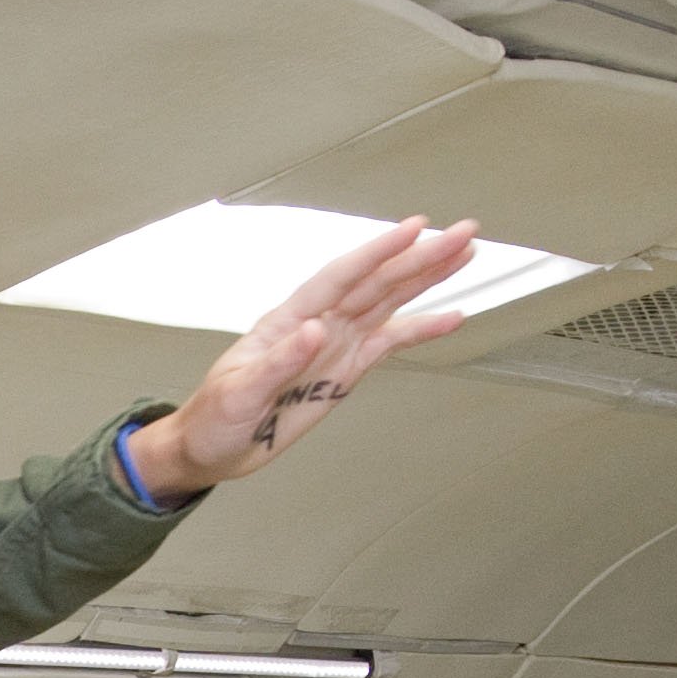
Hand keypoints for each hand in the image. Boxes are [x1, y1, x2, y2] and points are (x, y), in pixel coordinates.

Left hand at [123, 218, 478, 498]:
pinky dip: (421, 329)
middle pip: (376, 281)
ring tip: (464, 254)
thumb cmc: (214, 417)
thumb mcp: (239, 394)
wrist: (211, 448)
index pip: (341, 277)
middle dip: (420, 257)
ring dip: (426, 278)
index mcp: (288, 321)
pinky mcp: (345, 369)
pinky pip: (389, 342)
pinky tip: (451, 316)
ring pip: (388, 302)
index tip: (414, 230)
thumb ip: (278, 362)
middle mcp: (318, 324)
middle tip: (463, 232)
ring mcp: (335, 344)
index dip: (377, 252)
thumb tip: (314, 330)